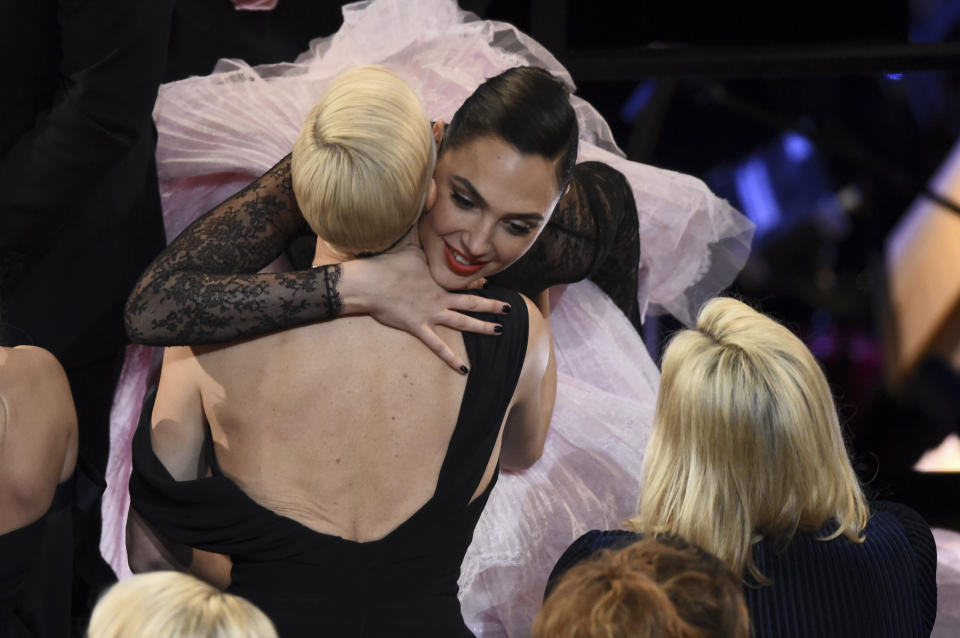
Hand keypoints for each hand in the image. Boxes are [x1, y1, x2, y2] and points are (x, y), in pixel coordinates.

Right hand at [340, 241, 508, 372]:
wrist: (368, 283)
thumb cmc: (385, 264)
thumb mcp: (407, 243)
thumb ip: (419, 229)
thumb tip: (426, 200)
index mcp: (437, 279)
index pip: (462, 281)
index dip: (477, 283)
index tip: (488, 282)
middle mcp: (439, 297)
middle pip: (471, 302)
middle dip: (491, 305)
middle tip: (508, 308)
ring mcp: (431, 314)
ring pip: (463, 322)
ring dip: (482, 328)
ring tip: (499, 332)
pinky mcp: (419, 327)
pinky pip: (438, 346)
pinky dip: (451, 359)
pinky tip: (465, 369)